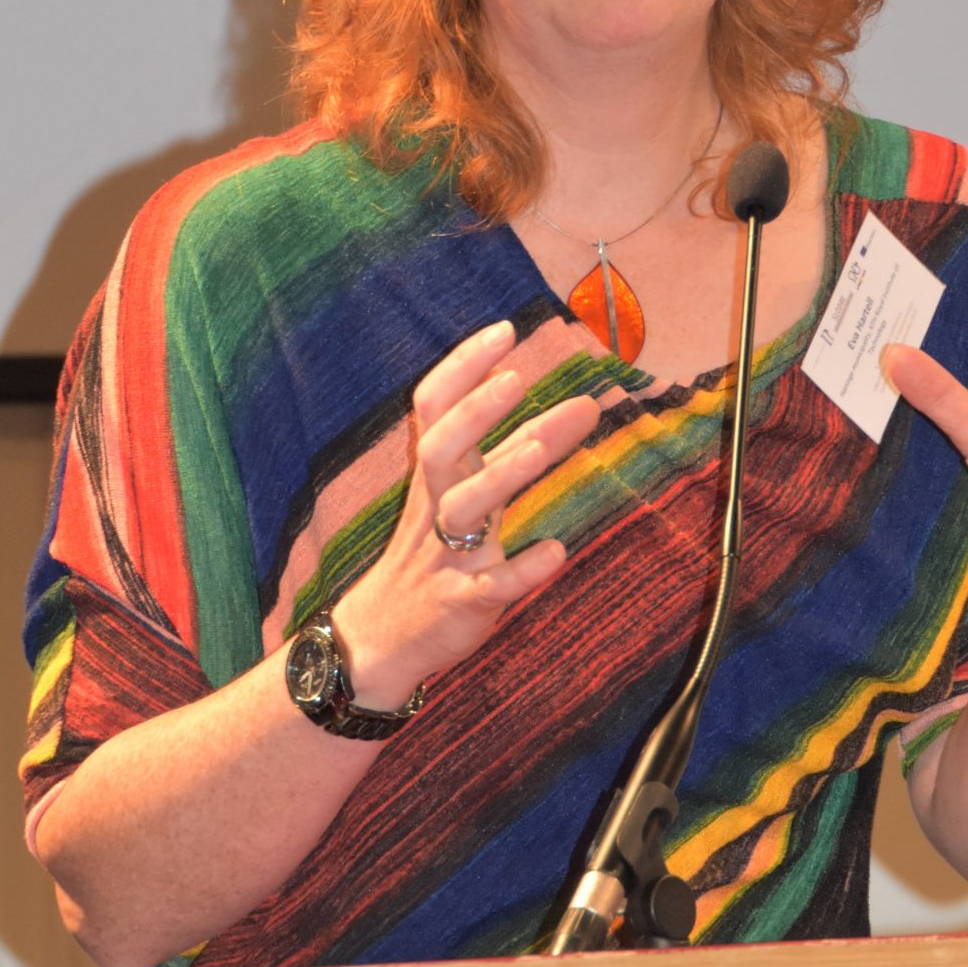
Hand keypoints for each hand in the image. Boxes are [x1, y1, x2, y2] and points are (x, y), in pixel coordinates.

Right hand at [333, 320, 600, 704]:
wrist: (384, 637)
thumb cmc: (438, 550)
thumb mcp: (475, 492)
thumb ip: (527, 447)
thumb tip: (583, 405)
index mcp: (438, 473)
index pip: (436, 407)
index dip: (463, 367)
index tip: (504, 329)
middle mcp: (436, 505)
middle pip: (440, 448)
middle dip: (474, 413)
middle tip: (514, 377)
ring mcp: (445, 554)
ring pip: (462, 510)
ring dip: (498, 478)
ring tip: (536, 449)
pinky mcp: (460, 601)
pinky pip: (488, 585)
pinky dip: (521, 570)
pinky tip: (556, 552)